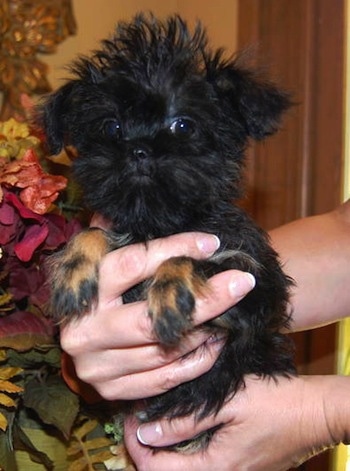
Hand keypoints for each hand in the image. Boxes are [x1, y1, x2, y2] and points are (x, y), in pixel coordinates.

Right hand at [60, 231, 255, 399]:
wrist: (82, 344)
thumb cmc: (104, 292)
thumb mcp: (104, 258)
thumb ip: (120, 236)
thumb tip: (145, 202)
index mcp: (78, 290)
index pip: (130, 264)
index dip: (173, 250)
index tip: (212, 243)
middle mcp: (83, 330)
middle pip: (150, 317)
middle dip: (203, 300)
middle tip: (242, 281)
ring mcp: (96, 366)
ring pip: (162, 350)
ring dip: (204, 331)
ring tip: (232, 311)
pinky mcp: (112, 390)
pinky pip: (164, 379)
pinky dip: (197, 361)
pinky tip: (218, 342)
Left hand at [124, 374, 341, 470]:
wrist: (317, 412)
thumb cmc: (277, 402)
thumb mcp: (228, 403)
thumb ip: (187, 421)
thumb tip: (148, 432)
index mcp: (217, 468)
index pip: (158, 469)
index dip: (136, 446)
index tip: (128, 419)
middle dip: (146, 450)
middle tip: (136, 420)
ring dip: (164, 451)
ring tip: (153, 421)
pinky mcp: (242, 468)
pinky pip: (202, 465)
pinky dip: (184, 450)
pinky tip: (180, 427)